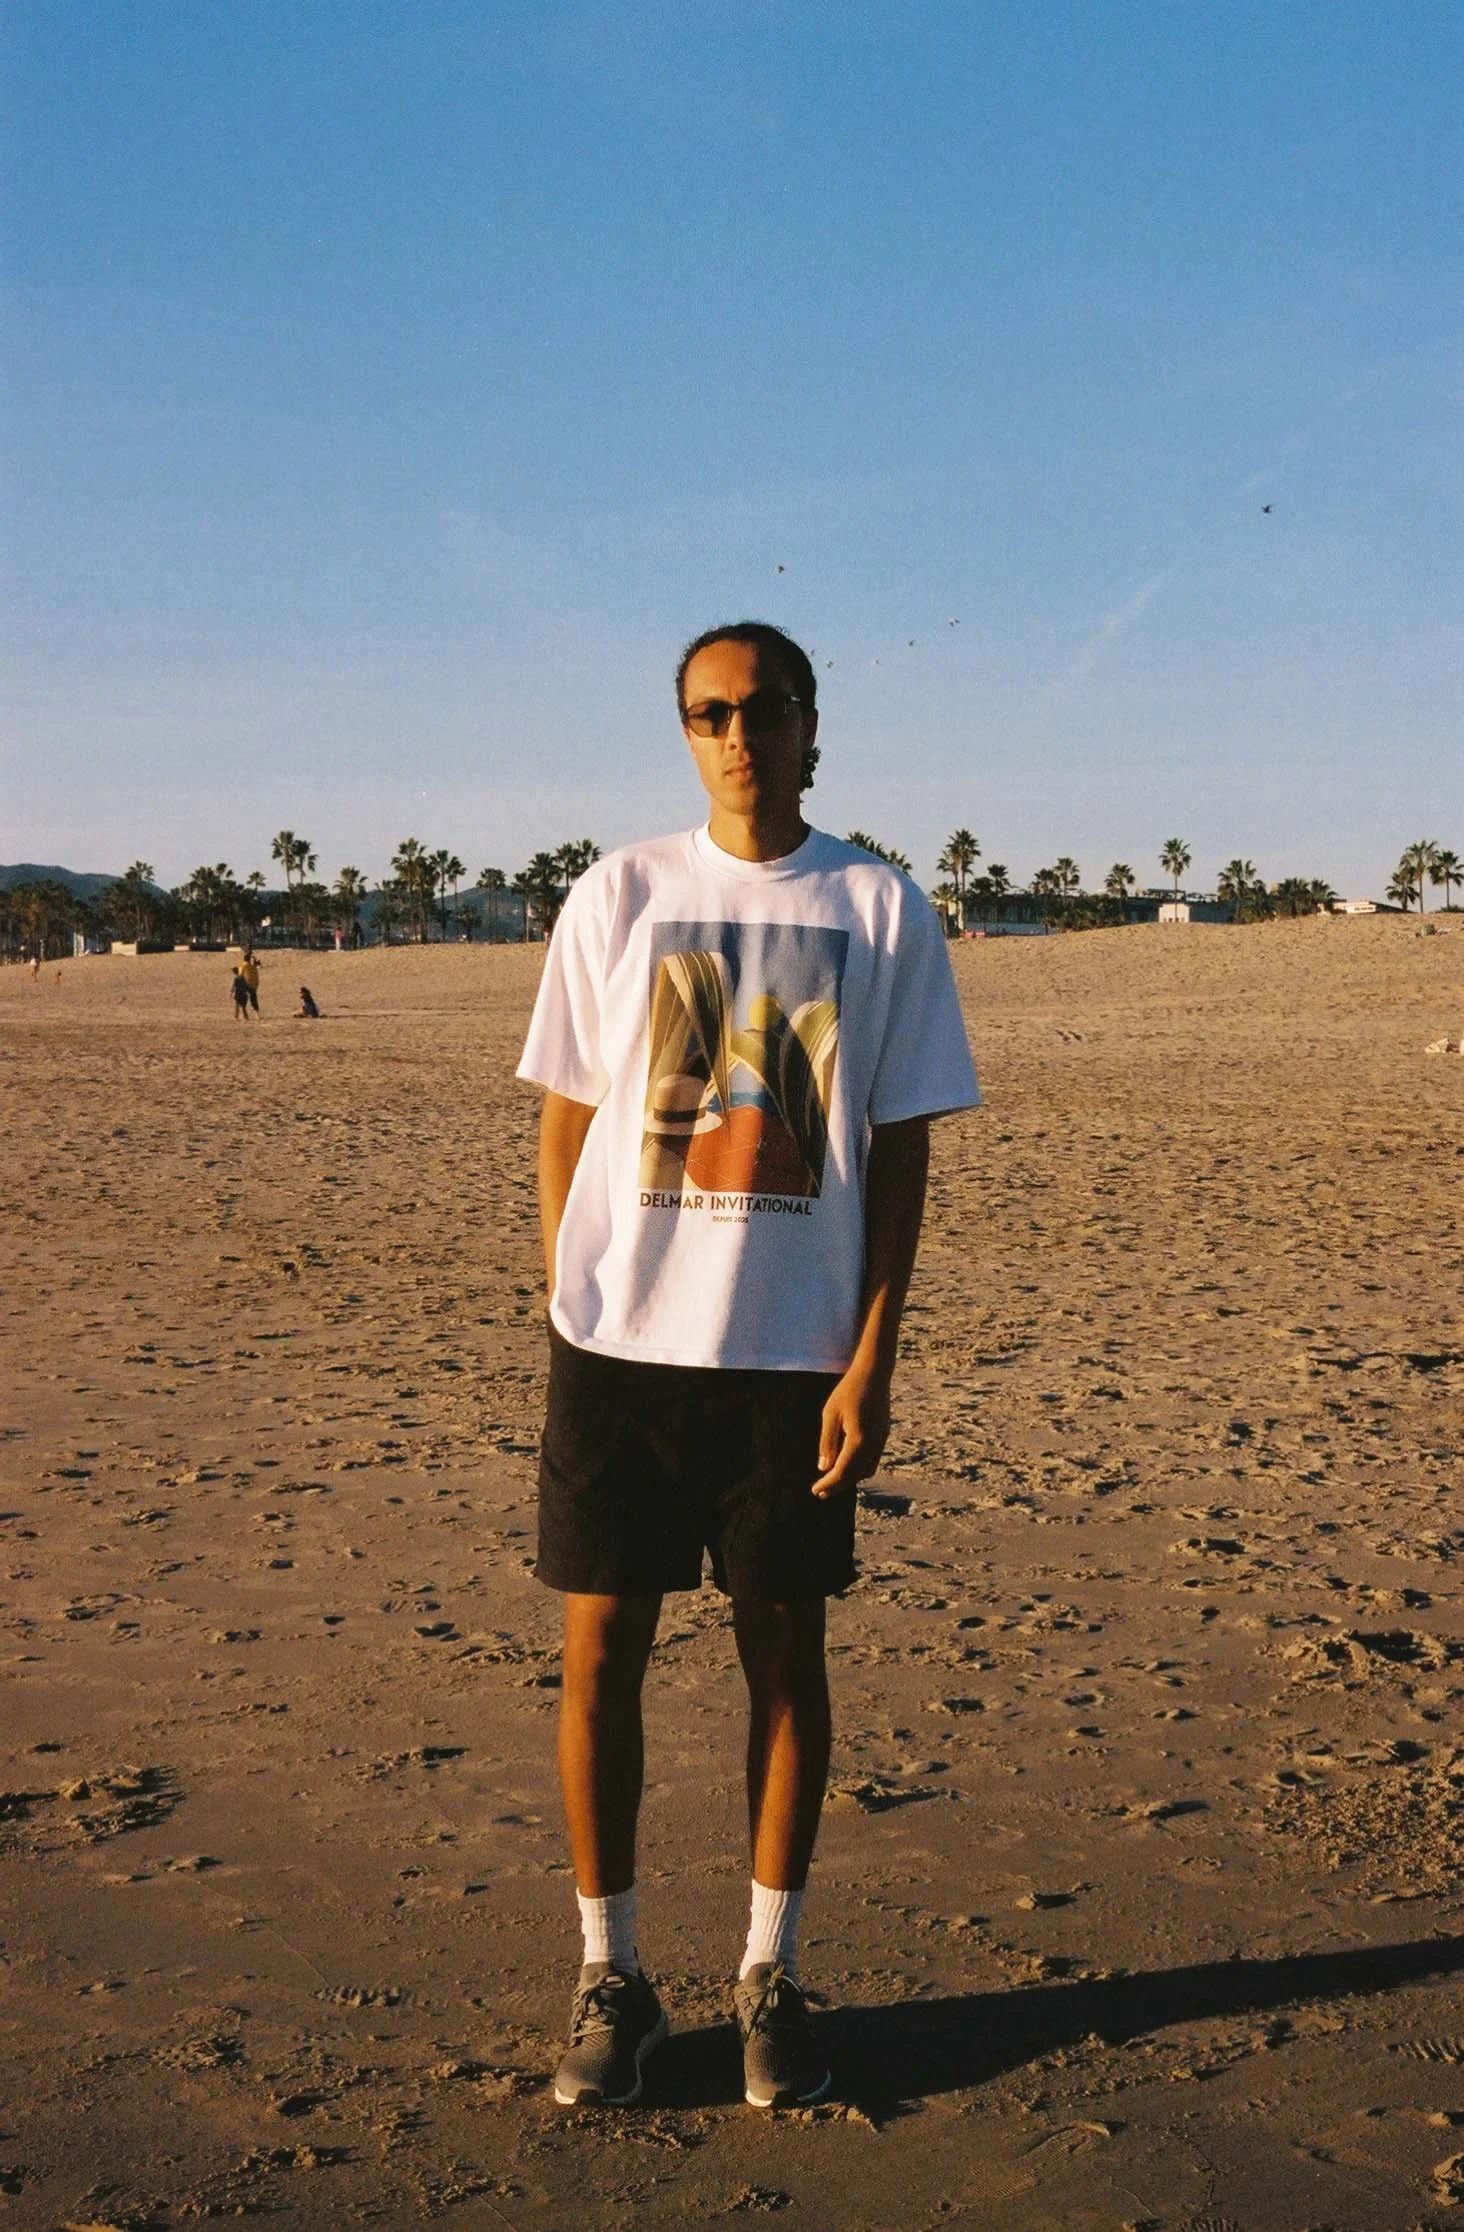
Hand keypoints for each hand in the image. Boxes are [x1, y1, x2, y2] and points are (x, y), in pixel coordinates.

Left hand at [813, 1363, 891, 1497]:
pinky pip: (872, 1459)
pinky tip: (847, 1465)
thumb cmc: (848, 1391)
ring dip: (850, 1478)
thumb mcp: (830, 1415)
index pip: (842, 1471)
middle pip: (855, 1475)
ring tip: (832, 1481)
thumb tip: (824, 1468)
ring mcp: (882, 1440)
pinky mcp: (884, 1434)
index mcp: (859, 1441)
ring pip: (867, 1469)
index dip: (828, 1484)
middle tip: (820, 1493)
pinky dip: (859, 1468)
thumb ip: (827, 1443)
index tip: (815, 1491)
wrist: (874, 1373)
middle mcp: (874, 1444)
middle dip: (838, 1485)